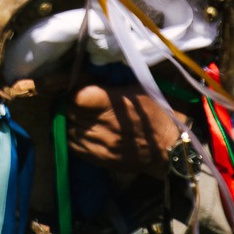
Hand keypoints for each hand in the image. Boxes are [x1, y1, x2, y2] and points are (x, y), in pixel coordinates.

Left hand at [65, 84, 184, 176]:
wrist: (166, 149)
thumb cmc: (154, 113)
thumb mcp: (137, 89)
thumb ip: (110, 83)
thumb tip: (85, 75)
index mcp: (115, 104)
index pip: (79, 96)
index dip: (72, 89)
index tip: (73, 86)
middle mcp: (104, 126)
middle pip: (69, 111)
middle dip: (67, 102)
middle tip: (72, 98)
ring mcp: (99, 144)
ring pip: (67, 128)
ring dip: (67, 119)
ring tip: (73, 113)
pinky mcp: (97, 158)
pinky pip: (71, 145)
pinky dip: (69, 135)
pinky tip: (76, 128)